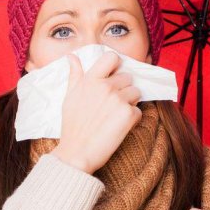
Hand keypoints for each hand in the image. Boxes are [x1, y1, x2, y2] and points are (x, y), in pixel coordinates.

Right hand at [51, 52, 141, 174]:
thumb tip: (71, 57)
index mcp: (91, 80)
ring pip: (136, 93)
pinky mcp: (128, 114)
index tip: (113, 76)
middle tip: (111, 105)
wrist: (77, 152)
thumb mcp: (70, 97)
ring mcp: (118, 100)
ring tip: (115, 116)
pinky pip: (138, 110)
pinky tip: (118, 126)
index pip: (112, 57)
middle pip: (128, 77)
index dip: (116, 65)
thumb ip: (75, 75)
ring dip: (130, 103)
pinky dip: (132, 119)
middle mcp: (106, 86)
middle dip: (123, 89)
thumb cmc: (72, 125)